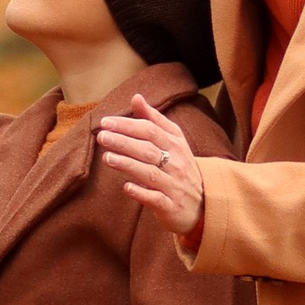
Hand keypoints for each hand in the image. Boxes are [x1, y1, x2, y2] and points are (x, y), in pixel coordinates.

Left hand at [97, 93, 205, 240]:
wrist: (203, 205)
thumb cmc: (180, 168)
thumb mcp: (173, 142)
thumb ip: (154, 120)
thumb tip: (136, 97)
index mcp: (176, 145)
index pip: (151, 130)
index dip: (128, 125)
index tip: (105, 121)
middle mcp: (177, 164)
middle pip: (149, 149)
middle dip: (124, 142)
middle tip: (102, 136)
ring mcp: (174, 186)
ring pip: (150, 173)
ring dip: (129, 164)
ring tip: (107, 157)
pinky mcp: (171, 206)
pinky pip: (156, 199)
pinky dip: (142, 193)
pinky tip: (126, 187)